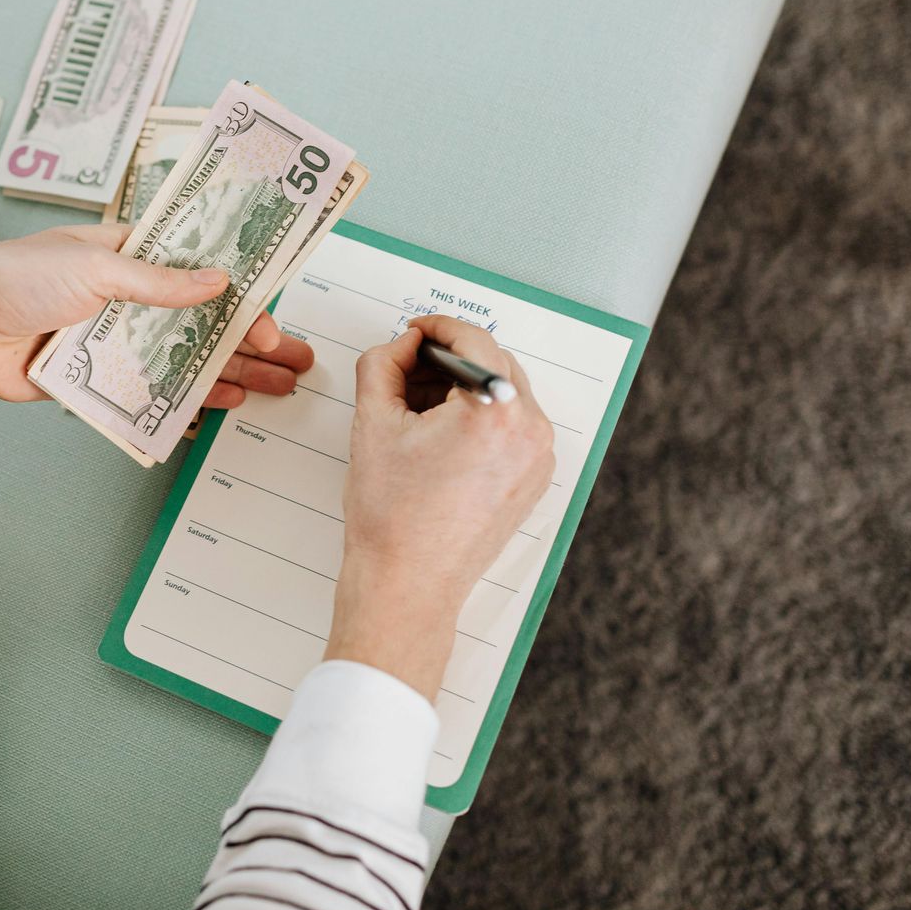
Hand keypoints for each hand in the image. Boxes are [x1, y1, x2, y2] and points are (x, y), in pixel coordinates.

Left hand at [0, 224, 314, 431]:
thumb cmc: (14, 280)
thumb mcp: (95, 268)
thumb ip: (160, 282)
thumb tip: (217, 281)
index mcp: (129, 253)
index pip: (200, 267)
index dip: (241, 289)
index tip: (274, 309)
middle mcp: (129, 296)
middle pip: (204, 319)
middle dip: (252, 338)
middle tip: (295, 357)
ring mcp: (116, 339)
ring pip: (187, 358)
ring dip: (233, 371)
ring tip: (278, 386)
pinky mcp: (98, 378)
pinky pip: (153, 390)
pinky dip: (191, 398)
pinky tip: (225, 404)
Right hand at [326, 315, 555, 698]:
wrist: (409, 582)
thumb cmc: (392, 515)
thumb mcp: (373, 423)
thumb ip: (383, 364)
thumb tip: (401, 344)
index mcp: (494, 411)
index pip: (472, 339)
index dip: (436, 327)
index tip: (414, 332)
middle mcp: (528, 431)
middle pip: (493, 363)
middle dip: (449, 359)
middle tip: (407, 371)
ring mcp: (537, 458)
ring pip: (505, 393)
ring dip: (465, 388)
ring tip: (419, 413)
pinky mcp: (534, 479)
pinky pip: (513, 426)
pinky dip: (482, 418)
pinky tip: (442, 440)